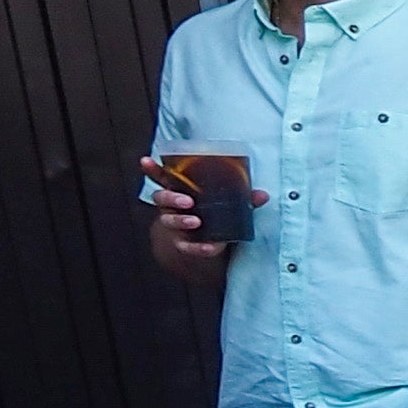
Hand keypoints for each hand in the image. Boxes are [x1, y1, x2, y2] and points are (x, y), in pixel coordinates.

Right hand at [139, 156, 261, 273]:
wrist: (206, 243)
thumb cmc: (212, 213)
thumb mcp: (225, 202)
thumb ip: (242, 197)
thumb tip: (263, 195)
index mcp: (179, 190)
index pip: (162, 177)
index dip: (152, 169)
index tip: (145, 160)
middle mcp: (171, 207)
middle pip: (161, 198)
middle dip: (171, 198)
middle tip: (188, 201)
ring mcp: (174, 225)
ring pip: (169, 221)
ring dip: (181, 221)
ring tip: (195, 221)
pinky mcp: (183, 244)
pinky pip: (187, 246)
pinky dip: (199, 247)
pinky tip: (210, 247)